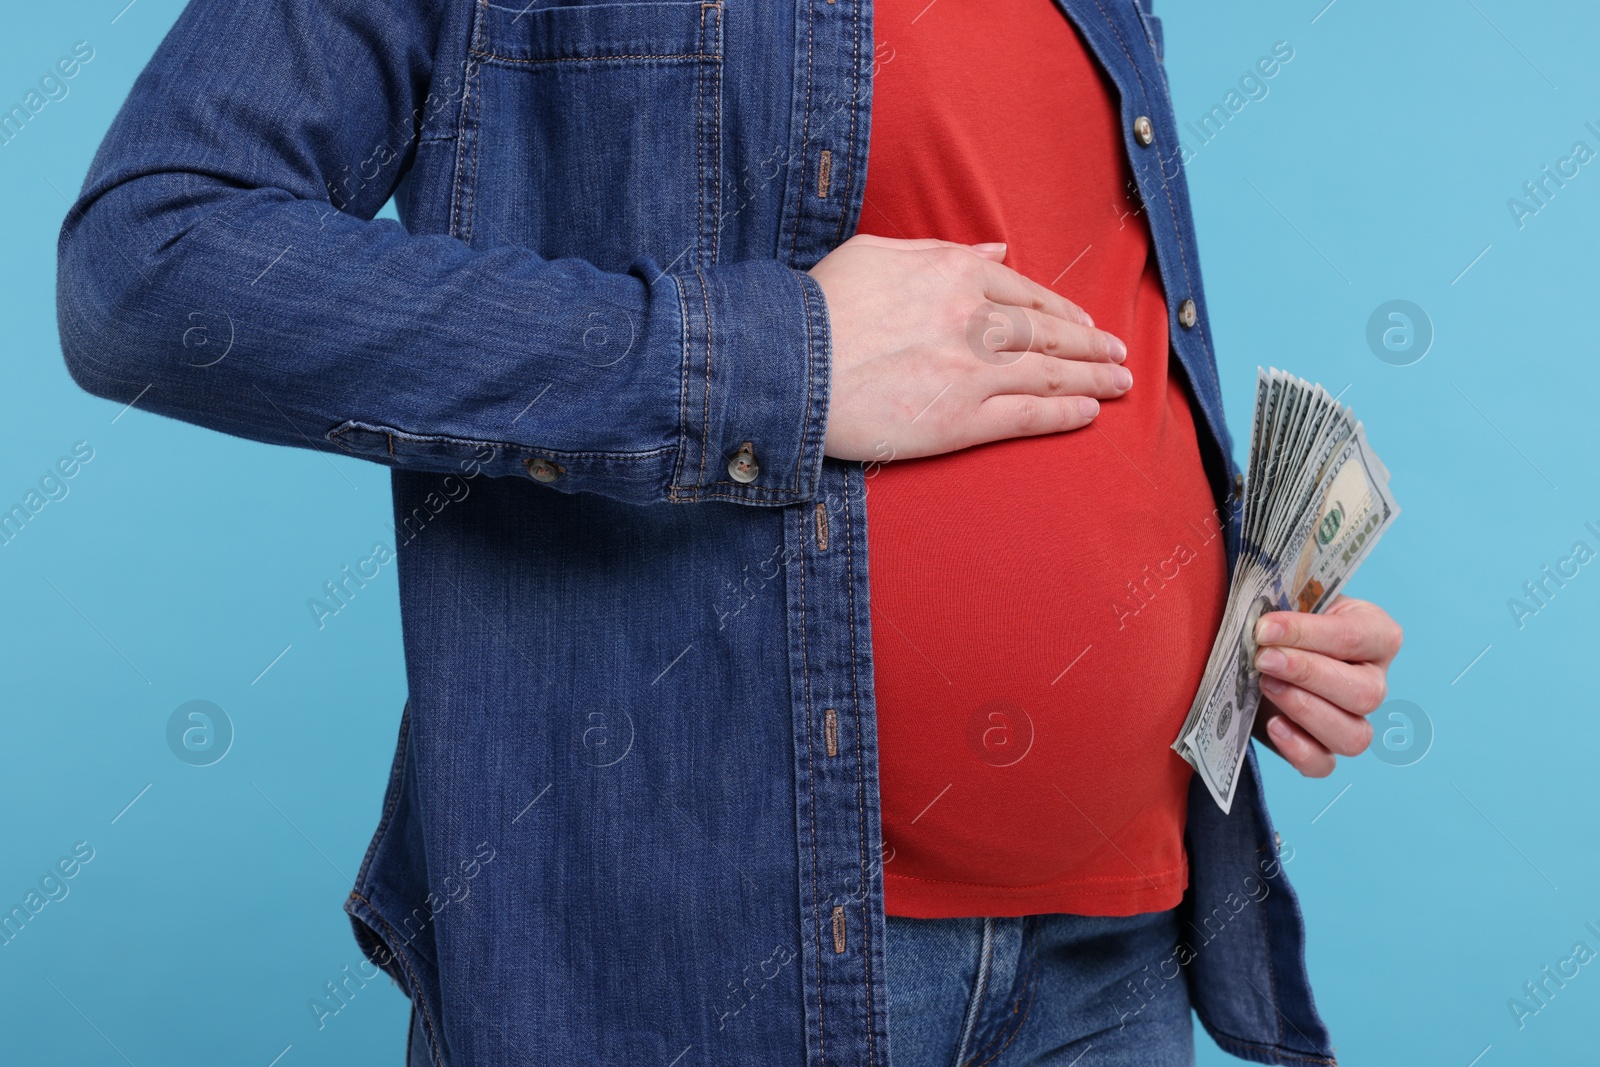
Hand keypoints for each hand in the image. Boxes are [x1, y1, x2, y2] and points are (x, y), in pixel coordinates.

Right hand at [809, 234, 1133, 461]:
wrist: (787, 363)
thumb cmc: (820, 305)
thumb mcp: (878, 252)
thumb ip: (943, 249)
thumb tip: (997, 248)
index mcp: (957, 272)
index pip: (1027, 292)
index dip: (1063, 311)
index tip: (1084, 324)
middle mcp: (975, 318)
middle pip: (1049, 334)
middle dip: (1092, 346)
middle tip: (1121, 356)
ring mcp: (973, 371)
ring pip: (1050, 374)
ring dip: (1094, 378)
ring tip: (1122, 384)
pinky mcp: (961, 419)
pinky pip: (1028, 416)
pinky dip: (1065, 413)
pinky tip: (1090, 412)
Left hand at [1250, 596, 1402, 776]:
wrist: (1260, 648)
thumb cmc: (1282, 620)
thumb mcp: (1286, 601)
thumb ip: (1285, 606)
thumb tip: (1264, 624)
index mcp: (1375, 634)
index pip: (1356, 637)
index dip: (1308, 634)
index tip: (1264, 628)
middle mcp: (1373, 681)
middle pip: (1366, 693)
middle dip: (1308, 675)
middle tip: (1263, 659)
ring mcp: (1353, 720)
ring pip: (1354, 736)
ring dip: (1306, 711)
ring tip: (1265, 685)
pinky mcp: (1321, 748)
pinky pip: (1324, 765)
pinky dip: (1298, 750)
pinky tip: (1273, 724)